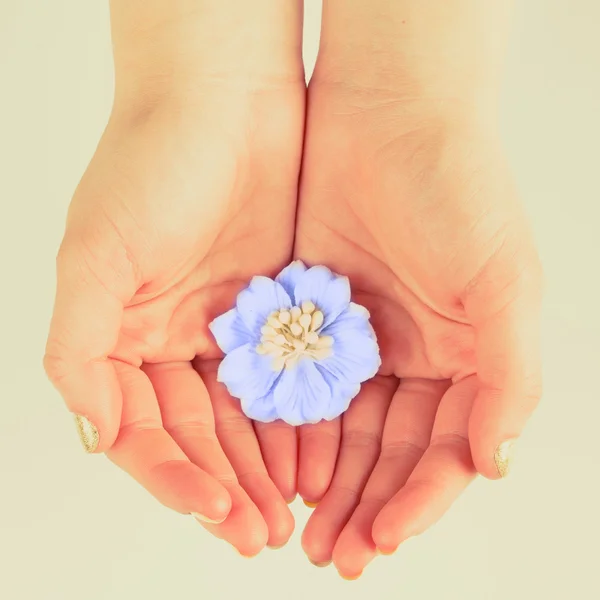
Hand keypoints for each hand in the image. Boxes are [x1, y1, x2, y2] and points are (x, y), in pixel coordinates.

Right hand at [44, 1, 304, 554]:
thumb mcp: (95, 258)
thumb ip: (78, 349)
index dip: (178, 477)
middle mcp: (176, 339)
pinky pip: (291, 375)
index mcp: (124, 337)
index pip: (147, 430)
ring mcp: (229, 326)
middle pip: (202, 433)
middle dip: (229, 485)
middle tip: (263, 534)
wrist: (223, 100)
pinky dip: (301, 417)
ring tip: (293, 510)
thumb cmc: (150, 166)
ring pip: (249, 414)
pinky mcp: (279, 307)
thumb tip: (90, 434)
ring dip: (267, 463)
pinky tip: (318, 453)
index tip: (217, 513)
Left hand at [294, 83, 542, 574]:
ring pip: (340, 427)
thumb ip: (508, 375)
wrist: (388, 116)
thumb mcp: (503, 282)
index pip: (443, 449)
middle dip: (363, 504)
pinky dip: (290, 426)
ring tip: (299, 525)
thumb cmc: (458, 188)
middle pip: (387, 450)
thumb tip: (496, 462)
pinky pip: (299, 384)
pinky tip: (276, 463)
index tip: (382, 540)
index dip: (416, 500)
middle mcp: (414, 356)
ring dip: (324, 478)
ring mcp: (361, 339)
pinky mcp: (313, 315)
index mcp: (466, 357)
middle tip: (331, 555)